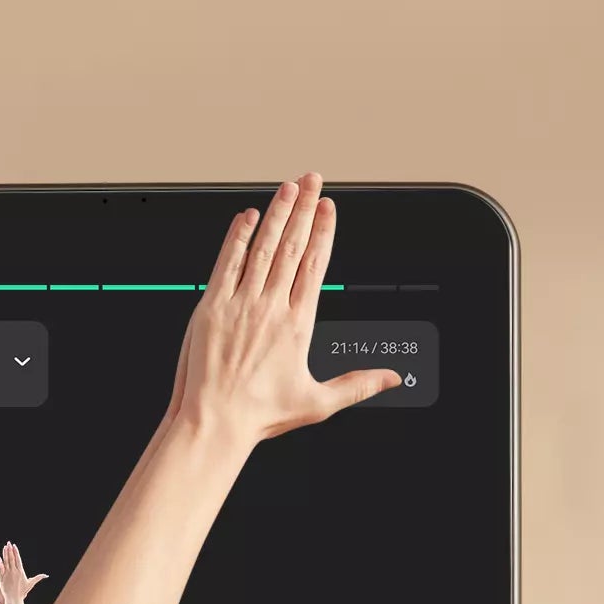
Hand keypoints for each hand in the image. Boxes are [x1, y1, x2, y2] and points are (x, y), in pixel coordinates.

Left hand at [168, 173, 404, 444]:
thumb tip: (391, 379)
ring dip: (275, 213)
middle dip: (303, 208)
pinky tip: (245, 217)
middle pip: (291, 246)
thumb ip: (357, 386)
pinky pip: (227, 263)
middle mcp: (269, 309)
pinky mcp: (211, 308)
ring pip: (262, 247)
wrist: (215, 424)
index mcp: (297, 326)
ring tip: (286, 188)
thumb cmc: (259, 415)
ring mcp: (240, 305)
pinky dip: (237, 237)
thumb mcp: (318, 403)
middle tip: (312, 180)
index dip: (323, 231)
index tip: (328, 208)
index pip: (314, 265)